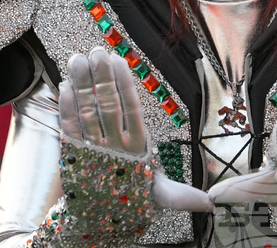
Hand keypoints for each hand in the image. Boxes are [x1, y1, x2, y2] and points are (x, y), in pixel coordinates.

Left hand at [59, 47, 212, 212]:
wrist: (99, 224)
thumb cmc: (134, 197)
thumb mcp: (160, 195)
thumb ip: (181, 195)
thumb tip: (211, 205)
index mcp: (137, 150)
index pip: (131, 110)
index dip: (124, 84)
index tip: (118, 60)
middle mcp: (113, 148)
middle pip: (107, 105)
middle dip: (101, 77)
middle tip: (96, 52)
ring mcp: (90, 149)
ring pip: (86, 112)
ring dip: (81, 85)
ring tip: (78, 60)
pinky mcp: (71, 154)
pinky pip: (68, 127)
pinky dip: (65, 106)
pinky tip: (65, 85)